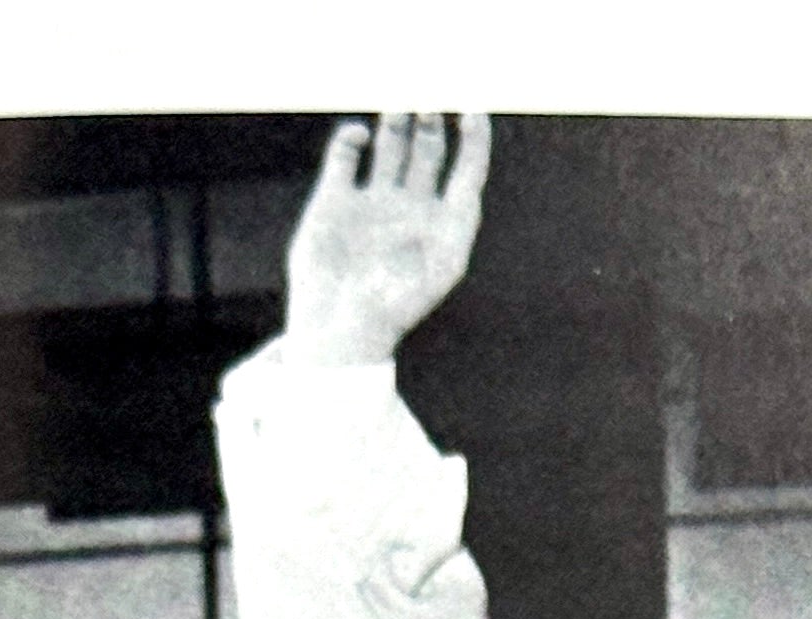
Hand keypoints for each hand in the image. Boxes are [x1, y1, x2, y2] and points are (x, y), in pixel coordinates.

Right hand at [284, 112, 492, 368]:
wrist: (337, 328)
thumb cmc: (393, 308)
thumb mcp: (437, 270)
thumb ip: (456, 224)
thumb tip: (463, 184)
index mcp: (444, 226)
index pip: (467, 171)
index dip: (474, 139)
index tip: (471, 108)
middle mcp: (413, 209)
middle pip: (429, 149)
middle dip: (431, 119)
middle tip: (427, 95)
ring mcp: (376, 202)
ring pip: (392, 144)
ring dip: (397, 119)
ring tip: (399, 98)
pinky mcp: (337, 199)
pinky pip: (347, 154)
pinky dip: (352, 138)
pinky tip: (359, 135)